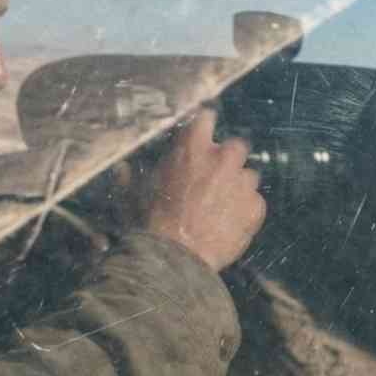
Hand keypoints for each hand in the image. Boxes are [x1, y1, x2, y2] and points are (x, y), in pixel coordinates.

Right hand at [144, 109, 265, 270]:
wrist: (174, 258)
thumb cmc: (150, 223)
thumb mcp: (132, 195)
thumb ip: (129, 178)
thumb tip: (120, 170)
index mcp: (193, 146)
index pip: (206, 117)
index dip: (204, 127)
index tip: (203, 134)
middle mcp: (222, 158)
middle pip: (236, 146)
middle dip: (227, 159)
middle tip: (214, 177)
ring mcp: (242, 182)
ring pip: (248, 176)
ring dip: (237, 186)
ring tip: (220, 206)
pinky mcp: (255, 207)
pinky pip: (255, 203)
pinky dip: (245, 211)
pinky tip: (228, 224)